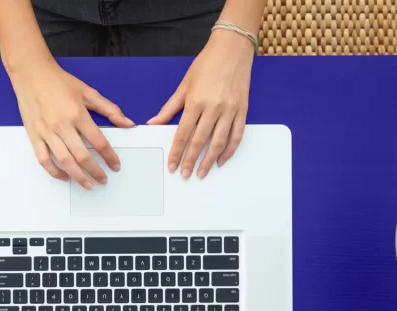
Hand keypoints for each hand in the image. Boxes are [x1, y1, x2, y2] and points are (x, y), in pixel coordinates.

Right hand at [8, 57, 134, 189]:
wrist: (31, 73)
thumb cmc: (59, 81)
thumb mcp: (88, 92)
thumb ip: (110, 109)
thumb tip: (128, 123)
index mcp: (77, 114)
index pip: (99, 141)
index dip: (109, 157)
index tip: (115, 165)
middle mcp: (62, 125)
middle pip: (82, 155)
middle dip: (96, 171)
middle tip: (104, 179)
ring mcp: (47, 132)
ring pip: (64, 161)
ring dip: (78, 176)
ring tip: (88, 184)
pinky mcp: (34, 136)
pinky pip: (43, 159)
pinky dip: (54, 171)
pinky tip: (64, 176)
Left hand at [147, 30, 254, 178]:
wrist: (232, 48)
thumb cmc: (206, 64)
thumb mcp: (184, 85)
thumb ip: (169, 108)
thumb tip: (154, 123)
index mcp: (195, 101)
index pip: (183, 134)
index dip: (176, 152)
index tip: (172, 165)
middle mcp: (213, 107)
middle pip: (199, 141)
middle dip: (190, 160)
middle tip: (185, 174)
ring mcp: (229, 110)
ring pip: (218, 142)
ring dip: (209, 161)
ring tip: (202, 172)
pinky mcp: (242, 110)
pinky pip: (236, 135)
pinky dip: (229, 150)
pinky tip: (221, 160)